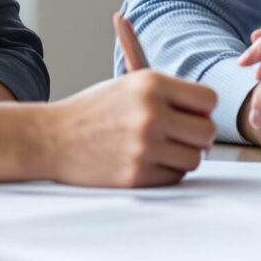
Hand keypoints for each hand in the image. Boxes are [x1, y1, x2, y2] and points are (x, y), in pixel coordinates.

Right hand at [37, 70, 217, 187]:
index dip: (201, 109)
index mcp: (151, 83)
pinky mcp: (136, 175)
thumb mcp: (128, 83)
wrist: (52, 138)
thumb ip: (168, 87)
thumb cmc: (95, 110)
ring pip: (194, 158)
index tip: (187, 114)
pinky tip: (144, 161)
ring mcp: (143, 146)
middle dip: (196, 136)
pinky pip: (174, 177)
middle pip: (208, 132)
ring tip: (158, 148)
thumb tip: (206, 90)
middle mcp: (150, 112)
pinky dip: (165, 172)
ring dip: (181, 156)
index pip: (209, 99)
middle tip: (179, 135)